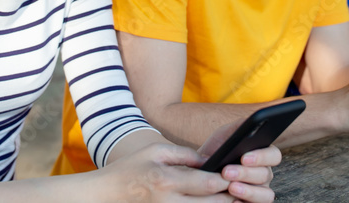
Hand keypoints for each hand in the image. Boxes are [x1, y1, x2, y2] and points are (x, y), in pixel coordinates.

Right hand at [99, 142, 238, 201]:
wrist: (107, 194)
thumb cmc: (132, 168)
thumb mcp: (157, 151)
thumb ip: (186, 155)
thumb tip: (212, 160)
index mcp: (167, 181)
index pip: (208, 183)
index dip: (227, 179)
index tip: (238, 172)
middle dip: (231, 197)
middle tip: (242, 186)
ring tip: (230, 196)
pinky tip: (212, 202)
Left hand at [198, 124, 279, 202]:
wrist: (200, 171)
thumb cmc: (216, 151)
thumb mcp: (225, 135)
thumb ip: (239, 127)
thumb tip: (252, 121)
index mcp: (263, 155)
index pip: (274, 155)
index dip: (262, 157)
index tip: (244, 157)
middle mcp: (265, 174)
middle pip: (266, 175)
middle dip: (246, 174)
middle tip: (226, 172)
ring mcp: (260, 191)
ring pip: (265, 195)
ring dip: (248, 191)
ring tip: (230, 188)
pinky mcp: (251, 202)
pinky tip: (232, 201)